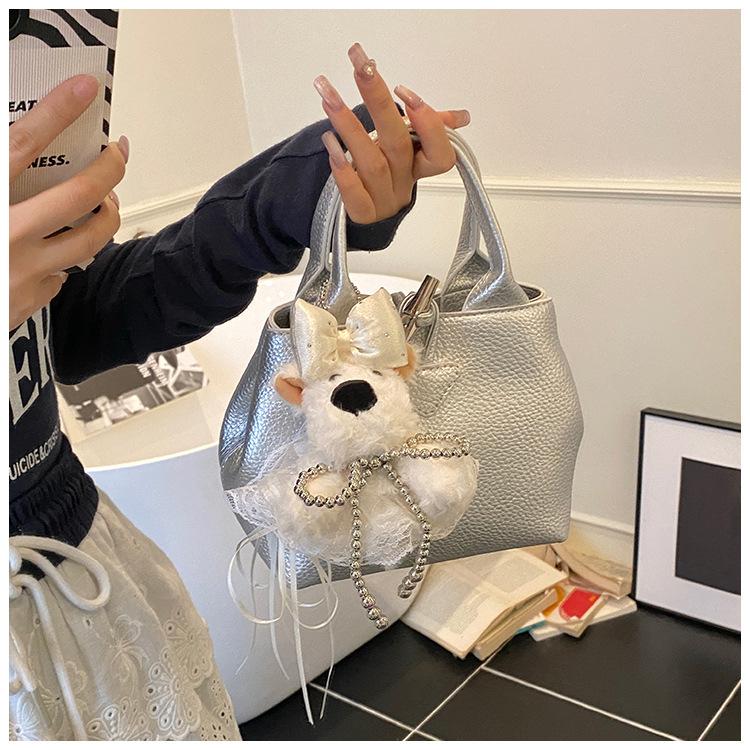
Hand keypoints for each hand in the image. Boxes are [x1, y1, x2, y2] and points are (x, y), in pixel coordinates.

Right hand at [9, 75, 127, 329]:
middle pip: (81, 196)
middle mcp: (6, 234)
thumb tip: (14, 147)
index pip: (23, 143)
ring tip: (104, 201)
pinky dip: (64, 258)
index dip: (57, 111)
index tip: (86, 87)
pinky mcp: (28, 300)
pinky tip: (55, 249)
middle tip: (117, 153)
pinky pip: (62, 274)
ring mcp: (22, 271)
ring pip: (90, 239)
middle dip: (109, 169)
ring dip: (105, 215)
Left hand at [314, 43, 469, 223]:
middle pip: (398, 143)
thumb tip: (463, 117)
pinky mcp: (362, 215)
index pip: (440, 152)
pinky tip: (330, 143)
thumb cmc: (385, 176)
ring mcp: (384, 201)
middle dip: (379, 100)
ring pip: (371, 164)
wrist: (361, 217)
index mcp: (420, 166)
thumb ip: (430, 128)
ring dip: (348, 126)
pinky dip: (342, 169)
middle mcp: (404, 183)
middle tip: (360, 65)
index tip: (403, 90)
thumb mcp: (408, 150)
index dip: (428, 124)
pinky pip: (354, 194)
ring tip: (327, 95)